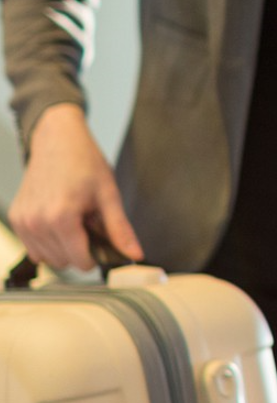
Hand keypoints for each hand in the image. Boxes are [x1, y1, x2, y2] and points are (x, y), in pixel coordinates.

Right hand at [7, 103, 142, 270]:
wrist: (58, 140)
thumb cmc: (83, 163)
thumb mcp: (109, 196)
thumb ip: (120, 230)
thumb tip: (135, 254)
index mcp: (61, 218)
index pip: (80, 261)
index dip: (97, 255)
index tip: (102, 239)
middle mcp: (36, 223)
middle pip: (64, 262)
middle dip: (81, 249)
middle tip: (88, 223)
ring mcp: (22, 221)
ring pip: (48, 258)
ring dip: (64, 247)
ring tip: (74, 220)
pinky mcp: (16, 219)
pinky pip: (33, 248)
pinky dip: (48, 242)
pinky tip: (59, 221)